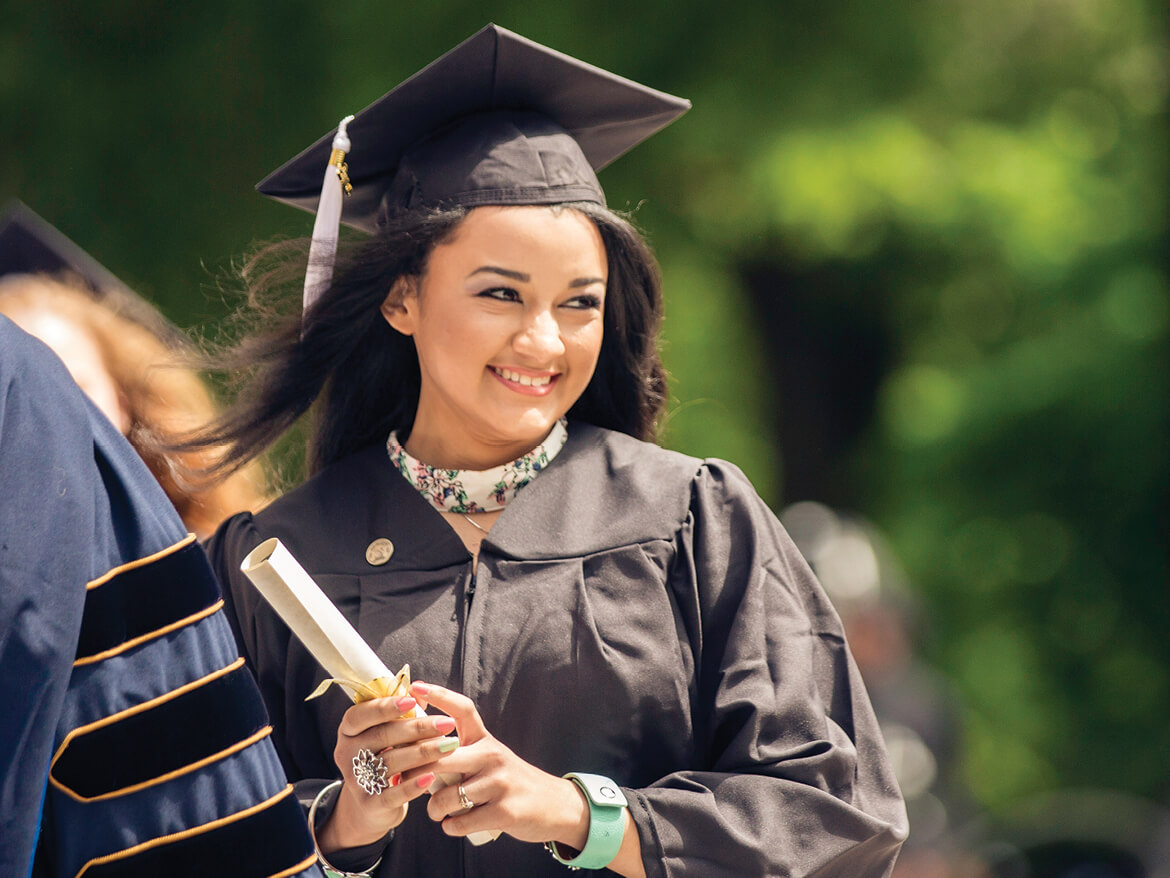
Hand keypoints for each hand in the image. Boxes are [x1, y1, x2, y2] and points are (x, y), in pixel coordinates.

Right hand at [317, 694, 459, 852]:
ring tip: (450, 745)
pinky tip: (432, 776)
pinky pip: (392, 794)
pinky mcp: (368, 804)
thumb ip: (401, 712)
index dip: (386, 706)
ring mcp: (355, 779)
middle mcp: (346, 753)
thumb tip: (422, 688)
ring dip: (423, 752)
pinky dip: (413, 785)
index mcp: (348, 730)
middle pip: (382, 735)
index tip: (413, 700)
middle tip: (446, 723)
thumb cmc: (384, 756)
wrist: (372, 804)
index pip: (361, 714)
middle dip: (418, 728)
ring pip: (390, 761)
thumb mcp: (386, 733)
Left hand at [405, 681, 589, 848]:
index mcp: (486, 740)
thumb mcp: (490, 758)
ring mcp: (499, 783)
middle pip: (439, 756)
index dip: (438, 695)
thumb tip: (414, 752)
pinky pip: (459, 822)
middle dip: (414, 773)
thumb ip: (460, 753)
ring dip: (433, 809)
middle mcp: (492, 755)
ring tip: (437, 811)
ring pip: (445, 797)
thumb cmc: (509, 782)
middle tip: (406, 782)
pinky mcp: (504, 812)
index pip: (462, 709)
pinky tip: (454, 824)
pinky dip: (450, 826)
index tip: (415, 687)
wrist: (554, 805)